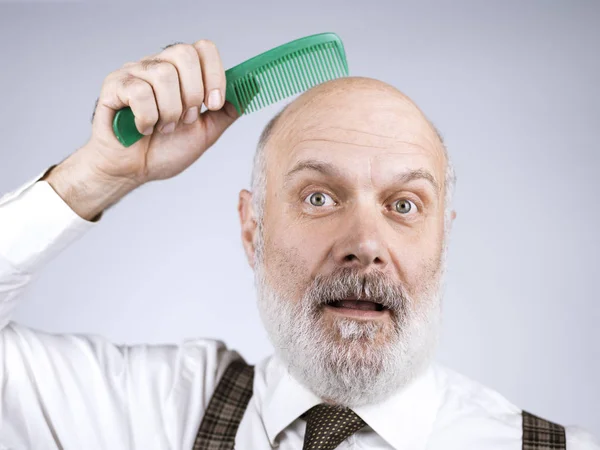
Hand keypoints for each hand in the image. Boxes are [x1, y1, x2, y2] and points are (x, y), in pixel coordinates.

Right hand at [83, 39, 238, 185]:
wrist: (133, 172)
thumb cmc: (164, 151)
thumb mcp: (205, 132)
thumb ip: (226, 111)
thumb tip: (251, 88)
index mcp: (182, 73)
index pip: (204, 49)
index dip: (214, 75)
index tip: (212, 105)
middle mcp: (158, 66)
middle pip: (184, 53)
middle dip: (192, 94)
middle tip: (185, 120)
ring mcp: (134, 73)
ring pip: (163, 74)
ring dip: (170, 112)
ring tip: (163, 128)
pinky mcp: (114, 86)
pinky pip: (139, 91)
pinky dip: (147, 118)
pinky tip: (144, 128)